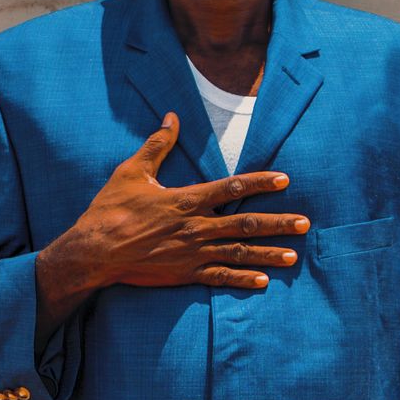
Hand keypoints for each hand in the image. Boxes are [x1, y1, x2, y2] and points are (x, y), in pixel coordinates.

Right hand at [36, 117, 308, 326]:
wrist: (94, 252)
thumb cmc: (110, 210)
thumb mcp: (131, 172)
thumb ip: (157, 145)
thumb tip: (172, 116)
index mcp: (185, 200)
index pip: (231, 189)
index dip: (260, 183)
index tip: (284, 179)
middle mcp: (195, 227)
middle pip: (245, 225)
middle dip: (277, 223)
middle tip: (305, 223)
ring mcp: (191, 253)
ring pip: (238, 254)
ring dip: (267, 255)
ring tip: (293, 255)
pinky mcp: (183, 274)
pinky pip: (218, 278)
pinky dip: (241, 280)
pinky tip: (263, 282)